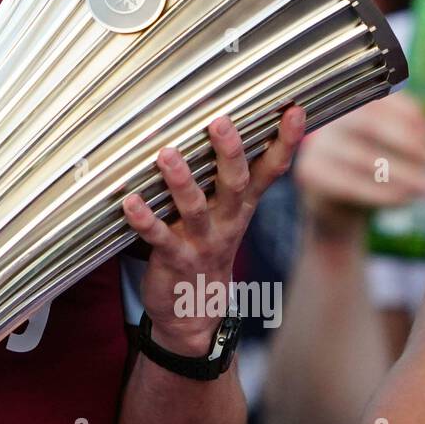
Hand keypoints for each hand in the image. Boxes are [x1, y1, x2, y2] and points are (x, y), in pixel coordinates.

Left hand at [123, 108, 304, 352]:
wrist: (195, 312)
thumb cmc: (207, 246)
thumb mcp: (228, 213)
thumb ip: (229, 175)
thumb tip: (225, 123)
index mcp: (241, 205)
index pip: (270, 170)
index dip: (285, 142)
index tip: (294, 111)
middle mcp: (227, 220)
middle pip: (235, 183)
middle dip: (229, 152)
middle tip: (220, 121)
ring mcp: (202, 241)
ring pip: (195, 208)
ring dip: (181, 181)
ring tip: (167, 154)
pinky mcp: (175, 259)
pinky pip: (159, 238)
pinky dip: (144, 220)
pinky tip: (129, 201)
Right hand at [296, 93, 424, 219]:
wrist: (333, 203)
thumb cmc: (369, 166)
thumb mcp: (392, 145)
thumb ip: (423, 134)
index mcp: (349, 104)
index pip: (377, 98)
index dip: (407, 111)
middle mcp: (328, 120)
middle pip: (366, 122)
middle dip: (406, 141)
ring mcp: (316, 147)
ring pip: (361, 157)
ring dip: (401, 173)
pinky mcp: (311, 175)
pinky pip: (349, 184)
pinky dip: (381, 192)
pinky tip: (403, 199)